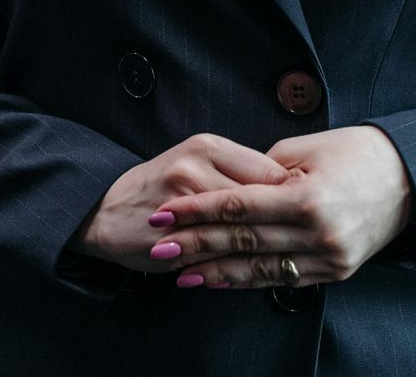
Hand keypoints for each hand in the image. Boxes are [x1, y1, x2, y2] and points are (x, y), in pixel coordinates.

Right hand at [75, 133, 290, 270]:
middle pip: (261, 201)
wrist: (105, 209)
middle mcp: (196, 167)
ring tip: (283, 256)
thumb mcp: (199, 160)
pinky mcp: (171, 236)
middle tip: (303, 238)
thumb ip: (240, 171)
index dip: (294, 196)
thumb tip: (292, 189)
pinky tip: (250, 269)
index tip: (310, 212)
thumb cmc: (163, 185)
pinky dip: (236, 263)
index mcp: (209, 146)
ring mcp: (183, 203)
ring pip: (241, 230)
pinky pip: (217, 253)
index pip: (270, 172)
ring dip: (264, 247)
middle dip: (284, 223)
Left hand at [153, 126, 413, 287]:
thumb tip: (225, 190)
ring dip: (216, 271)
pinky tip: (220, 279)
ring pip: (259, 270)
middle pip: (243, 241)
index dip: (196, 211)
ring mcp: (329, 258)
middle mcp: (318, 233)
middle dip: (196, 244)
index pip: (239, 207)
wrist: (410, 178)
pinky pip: (283, 279)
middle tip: (158, 246)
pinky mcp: (336, 272)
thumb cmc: (354, 151)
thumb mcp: (305, 150)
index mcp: (308, 197)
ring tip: (179, 271)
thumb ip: (262, 172)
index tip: (163, 214)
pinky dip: (248, 280)